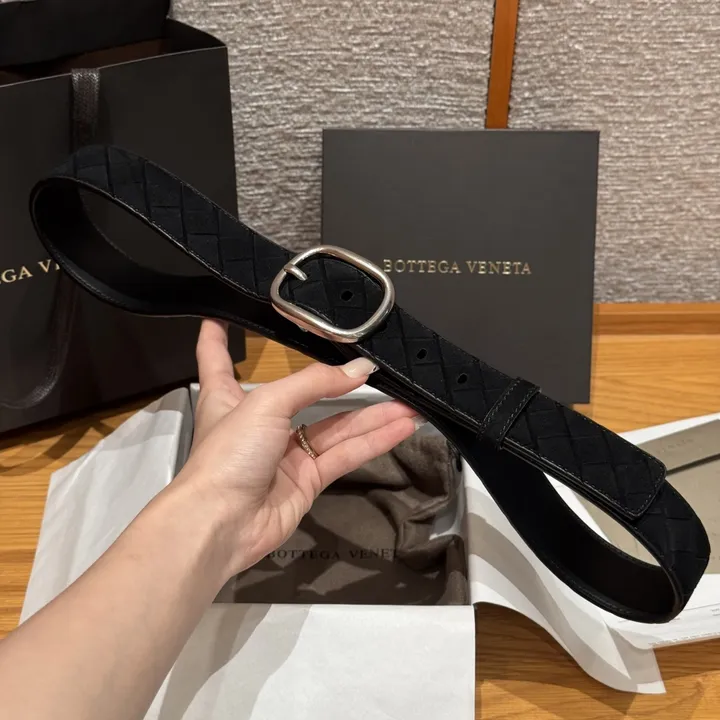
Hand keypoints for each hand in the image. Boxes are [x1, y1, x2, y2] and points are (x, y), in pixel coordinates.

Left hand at [174, 319, 419, 578]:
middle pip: (303, 393)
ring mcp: (284, 453)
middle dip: (340, 382)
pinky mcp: (306, 480)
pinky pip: (344, 454)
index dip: (219, 337)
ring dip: (372, 416)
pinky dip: (373, 441)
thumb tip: (360, 369)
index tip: (220, 315)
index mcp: (227, 397)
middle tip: (379, 368)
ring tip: (409, 402)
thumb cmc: (228, 455)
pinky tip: (401, 427)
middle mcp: (258, 422)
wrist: (222, 523)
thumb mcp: (267, 403)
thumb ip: (315, 382)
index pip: (218, 359)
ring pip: (334, 427)